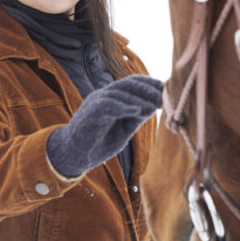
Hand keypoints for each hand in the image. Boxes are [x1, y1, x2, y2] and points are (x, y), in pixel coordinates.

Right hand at [46, 75, 162, 177]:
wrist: (73, 156)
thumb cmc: (98, 143)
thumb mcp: (123, 130)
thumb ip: (136, 118)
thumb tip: (155, 106)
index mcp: (112, 98)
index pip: (132, 84)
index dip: (149, 84)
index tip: (166, 88)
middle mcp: (103, 96)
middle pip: (128, 84)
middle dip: (148, 89)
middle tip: (164, 96)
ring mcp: (95, 102)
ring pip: (120, 93)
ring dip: (140, 99)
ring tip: (155, 105)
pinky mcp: (89, 113)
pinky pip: (108, 105)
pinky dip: (123, 106)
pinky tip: (137, 111)